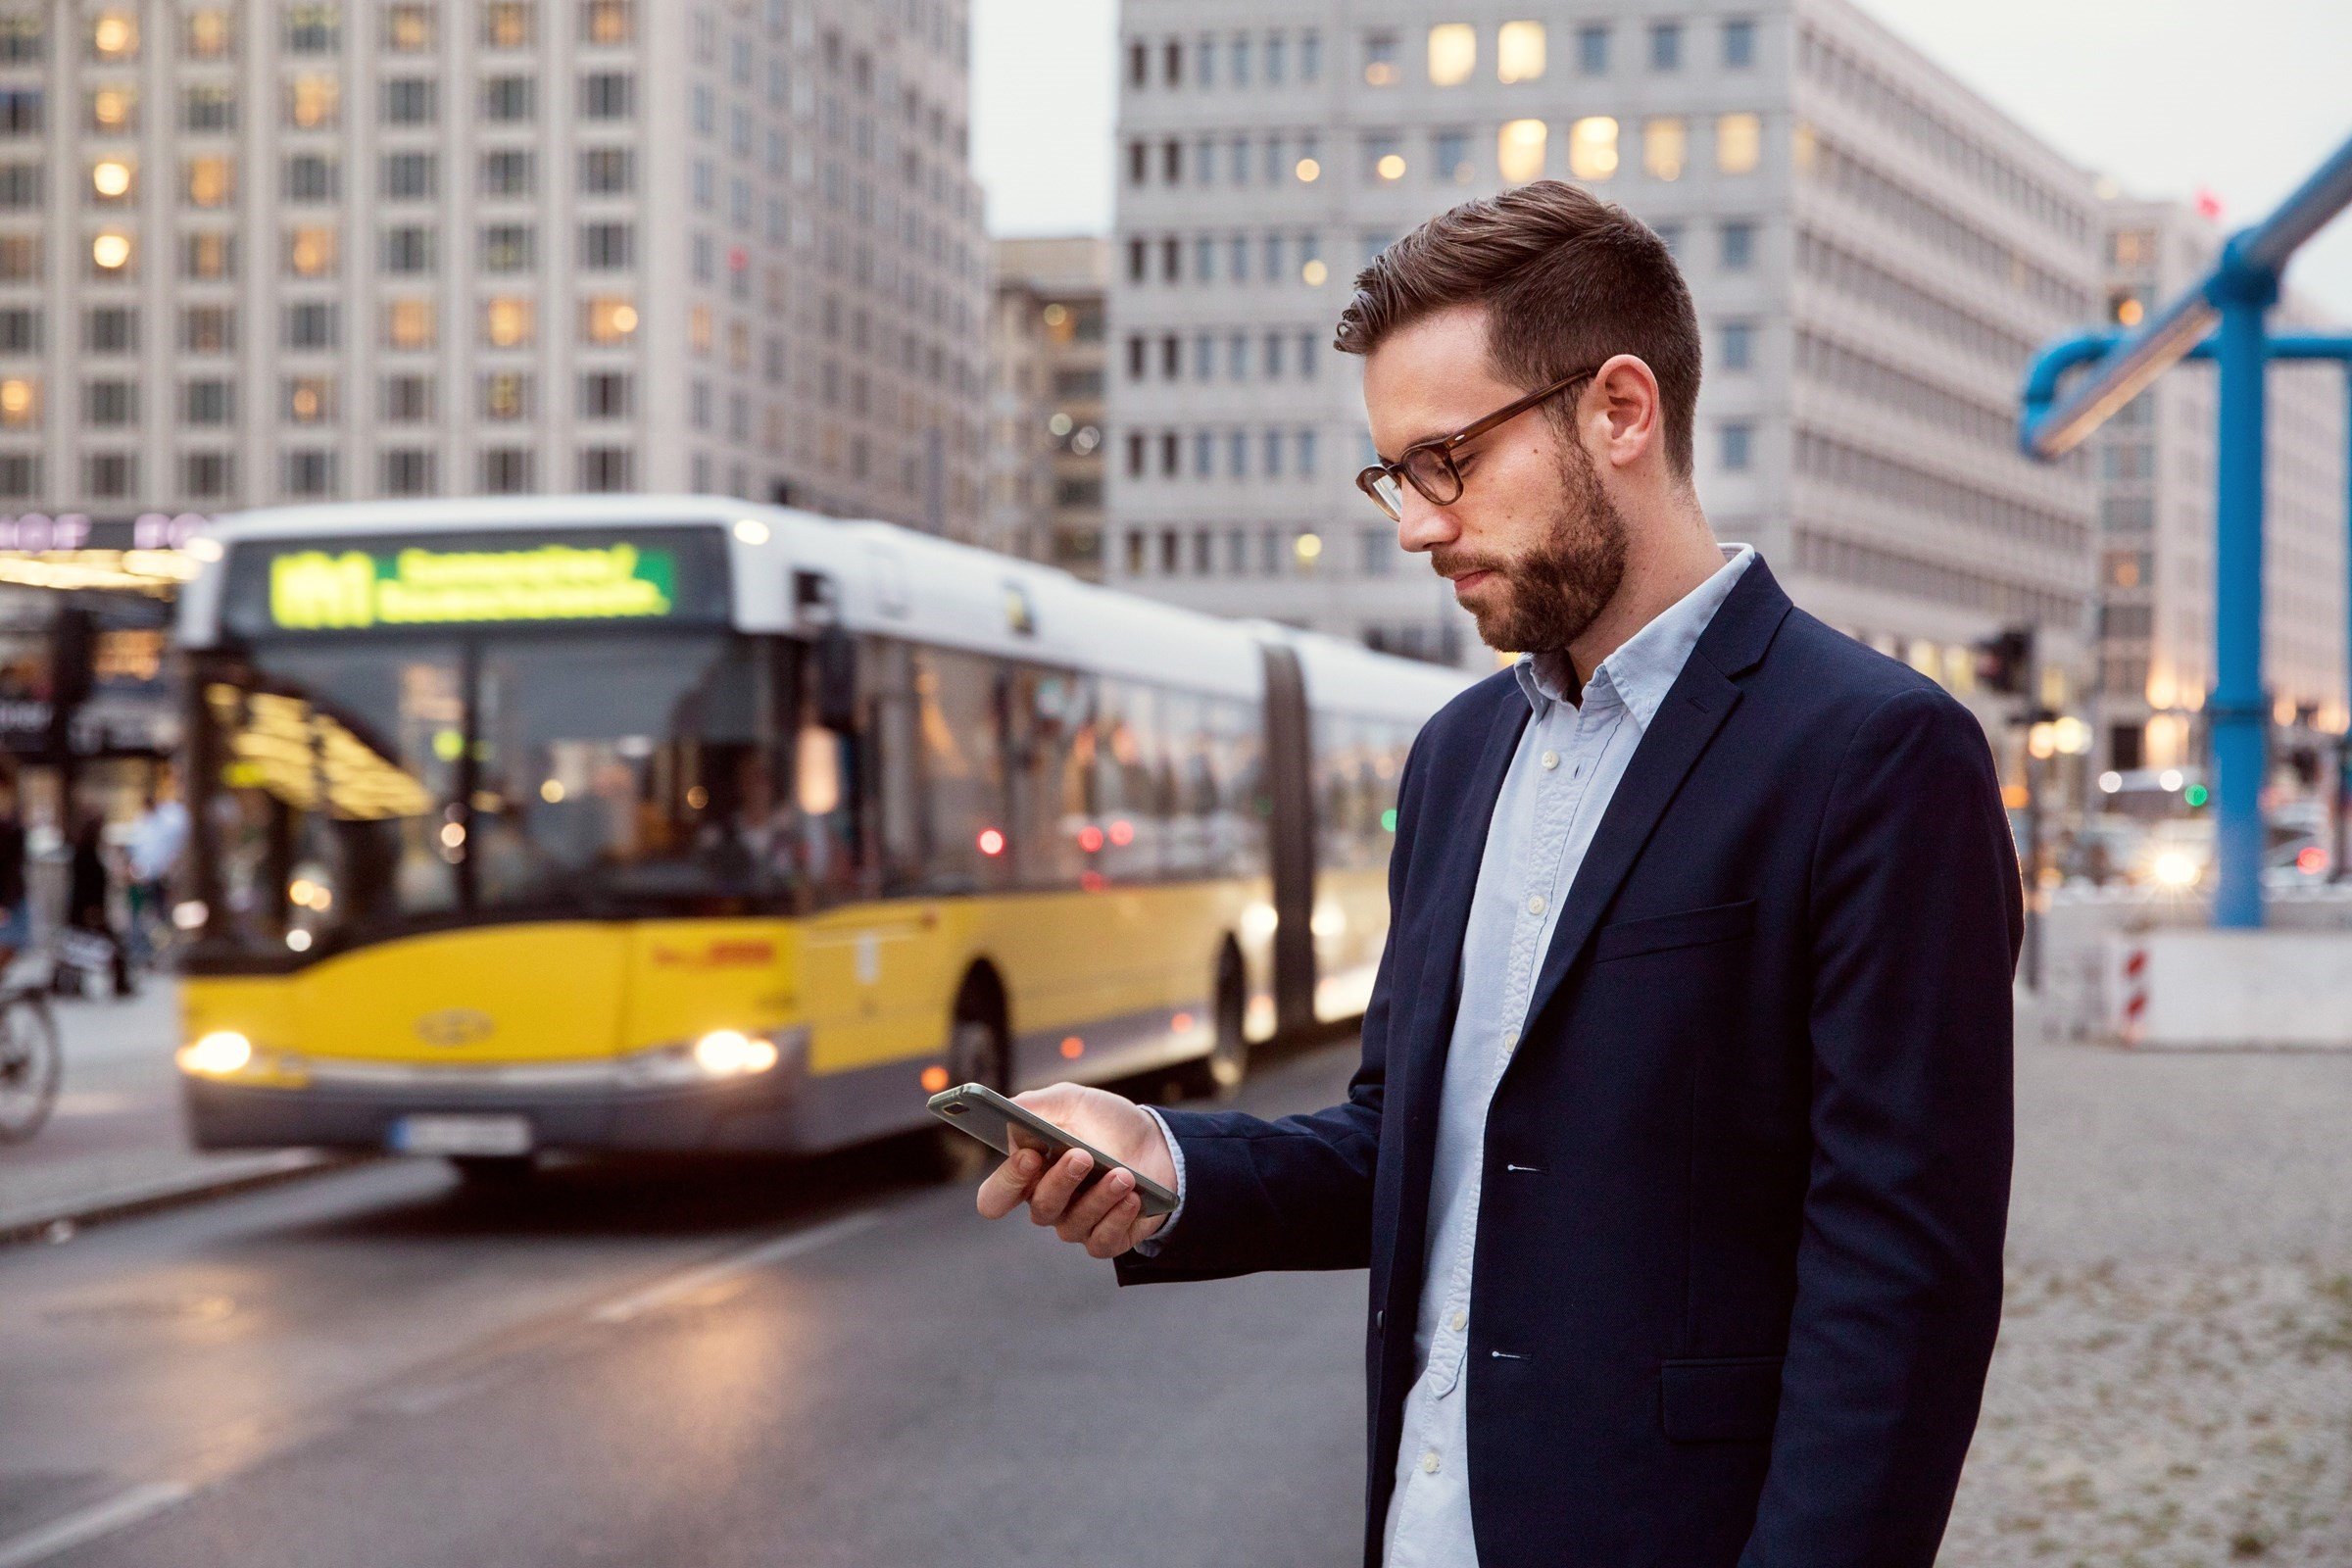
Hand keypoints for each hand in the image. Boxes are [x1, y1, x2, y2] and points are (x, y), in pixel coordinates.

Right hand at [973, 1082, 1175, 1258]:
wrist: (1155, 1139)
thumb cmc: (1103, 1122)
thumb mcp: (1070, 1101)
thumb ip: (1036, 1105)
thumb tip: (1011, 1111)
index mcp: (1030, 1174)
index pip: (997, 1196)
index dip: (1008, 1182)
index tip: (1029, 1156)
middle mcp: (1049, 1203)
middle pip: (1040, 1209)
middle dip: (1061, 1182)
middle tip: (1083, 1156)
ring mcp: (1077, 1223)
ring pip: (1073, 1225)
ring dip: (1099, 1198)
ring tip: (1123, 1174)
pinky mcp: (1108, 1237)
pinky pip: (1102, 1242)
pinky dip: (1117, 1220)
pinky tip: (1132, 1199)